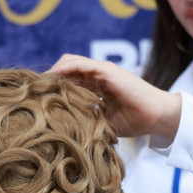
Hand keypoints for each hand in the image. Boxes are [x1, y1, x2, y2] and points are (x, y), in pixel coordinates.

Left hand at [48, 54, 181, 138]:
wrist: (158, 116)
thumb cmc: (136, 121)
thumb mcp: (105, 121)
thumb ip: (88, 119)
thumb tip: (65, 130)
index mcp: (99, 85)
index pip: (71, 78)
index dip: (54, 85)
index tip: (38, 96)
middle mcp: (99, 74)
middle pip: (67, 67)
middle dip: (50, 77)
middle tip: (35, 90)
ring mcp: (103, 70)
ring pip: (70, 62)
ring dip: (53, 72)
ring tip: (39, 85)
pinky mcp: (106, 70)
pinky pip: (79, 65)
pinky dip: (64, 70)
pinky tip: (52, 80)